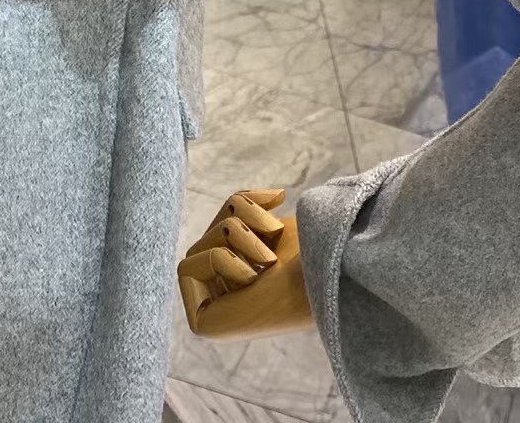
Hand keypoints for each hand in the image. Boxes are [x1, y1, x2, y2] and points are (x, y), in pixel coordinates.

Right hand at [178, 189, 311, 338]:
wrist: (332, 276)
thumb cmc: (315, 252)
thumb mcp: (273, 218)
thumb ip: (251, 210)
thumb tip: (276, 195)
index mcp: (249, 274)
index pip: (219, 224)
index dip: (241, 203)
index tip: (277, 205)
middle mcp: (230, 295)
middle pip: (206, 235)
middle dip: (237, 219)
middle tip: (272, 238)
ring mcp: (217, 310)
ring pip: (196, 248)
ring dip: (234, 236)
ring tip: (268, 259)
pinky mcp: (205, 323)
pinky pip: (187, 270)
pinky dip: (218, 260)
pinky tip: (252, 278)